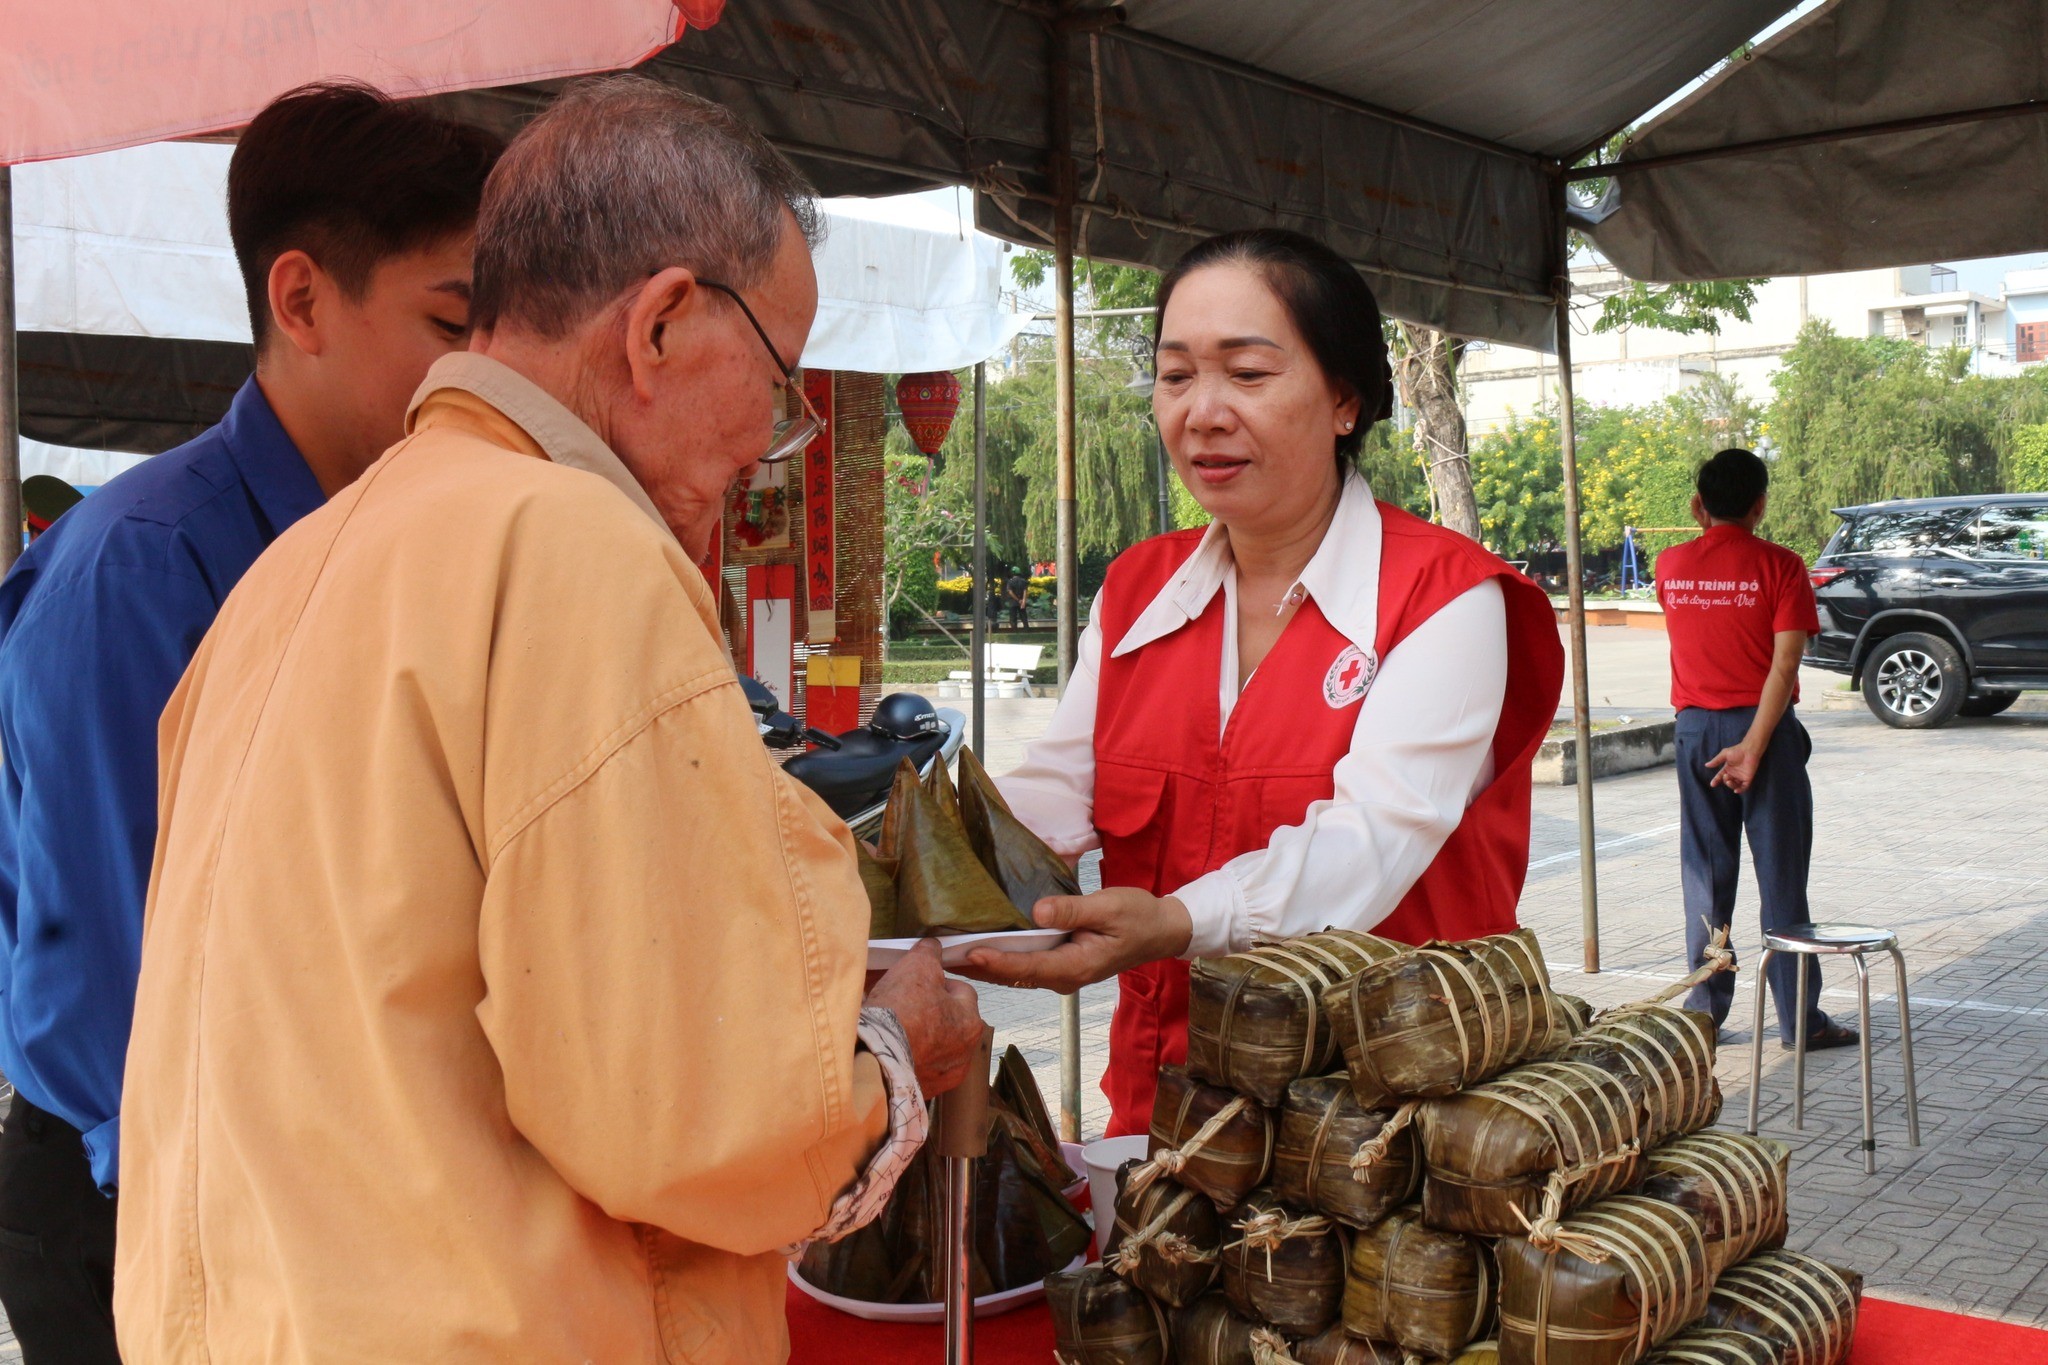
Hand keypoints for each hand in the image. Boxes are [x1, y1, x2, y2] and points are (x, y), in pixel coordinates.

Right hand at [865, 938, 983, 1096]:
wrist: (875, 1059)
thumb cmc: (902, 1010)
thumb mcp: (918, 966)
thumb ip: (929, 953)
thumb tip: (933, 945)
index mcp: (971, 1022)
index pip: (961, 991)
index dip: (937, 981)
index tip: (917, 982)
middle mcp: (964, 1053)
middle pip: (947, 1020)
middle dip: (928, 1009)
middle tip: (902, 1003)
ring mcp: (944, 1077)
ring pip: (933, 1044)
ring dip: (918, 1034)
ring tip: (892, 1026)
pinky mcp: (922, 1092)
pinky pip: (917, 1066)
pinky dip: (907, 1056)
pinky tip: (889, 1047)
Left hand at [956, 887, 1193, 994]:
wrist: (1160, 930)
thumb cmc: (1138, 916)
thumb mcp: (1109, 907)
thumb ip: (1073, 910)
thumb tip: (1037, 911)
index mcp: (1075, 966)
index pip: (1026, 967)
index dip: (995, 960)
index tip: (966, 952)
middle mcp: (1063, 977)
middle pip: (1012, 975)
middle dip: (975, 967)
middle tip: (939, 957)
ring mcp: (1060, 973)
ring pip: (1013, 974)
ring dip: (982, 966)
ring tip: (947, 955)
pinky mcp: (1059, 965)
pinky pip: (1023, 967)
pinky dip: (998, 960)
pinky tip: (977, 950)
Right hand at [1707, 741, 1761, 792]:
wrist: (1749, 750)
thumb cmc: (1737, 750)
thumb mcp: (1724, 754)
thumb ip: (1716, 761)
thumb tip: (1706, 765)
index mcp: (1728, 769)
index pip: (1720, 776)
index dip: (1716, 780)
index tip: (1712, 784)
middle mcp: (1734, 774)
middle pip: (1727, 782)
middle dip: (1725, 781)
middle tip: (1726, 776)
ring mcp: (1741, 776)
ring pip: (1734, 785)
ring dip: (1730, 785)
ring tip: (1729, 780)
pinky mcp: (1748, 778)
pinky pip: (1744, 787)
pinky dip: (1740, 790)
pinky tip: (1736, 790)